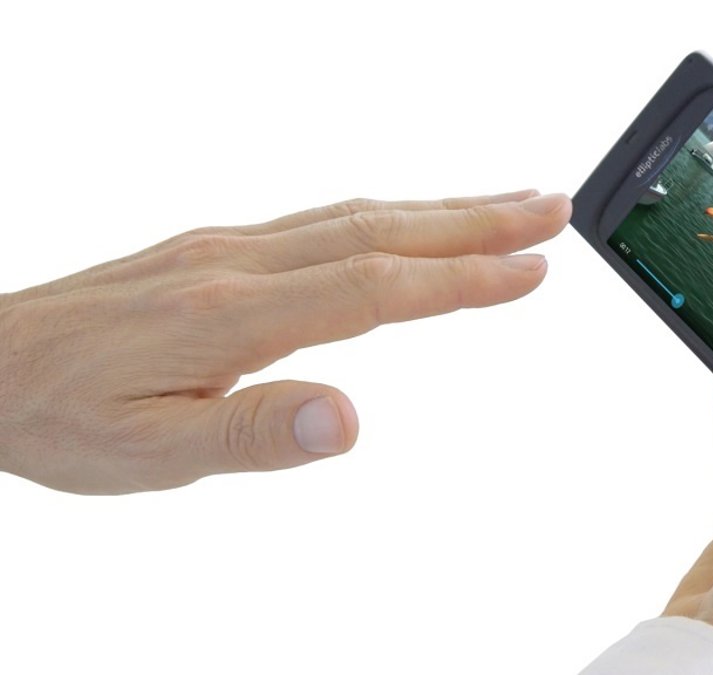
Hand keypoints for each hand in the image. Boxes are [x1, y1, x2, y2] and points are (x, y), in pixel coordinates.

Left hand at [0, 190, 569, 493]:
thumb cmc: (55, 412)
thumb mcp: (150, 453)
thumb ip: (256, 433)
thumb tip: (349, 421)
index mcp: (233, 313)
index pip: (376, 289)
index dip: (462, 280)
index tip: (531, 271)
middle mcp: (240, 263)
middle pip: (382, 229)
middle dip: (477, 221)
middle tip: (552, 209)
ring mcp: (230, 246)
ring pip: (358, 214)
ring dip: (442, 209)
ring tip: (507, 206)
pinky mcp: (218, 247)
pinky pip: (324, 216)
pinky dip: (389, 213)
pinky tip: (410, 221)